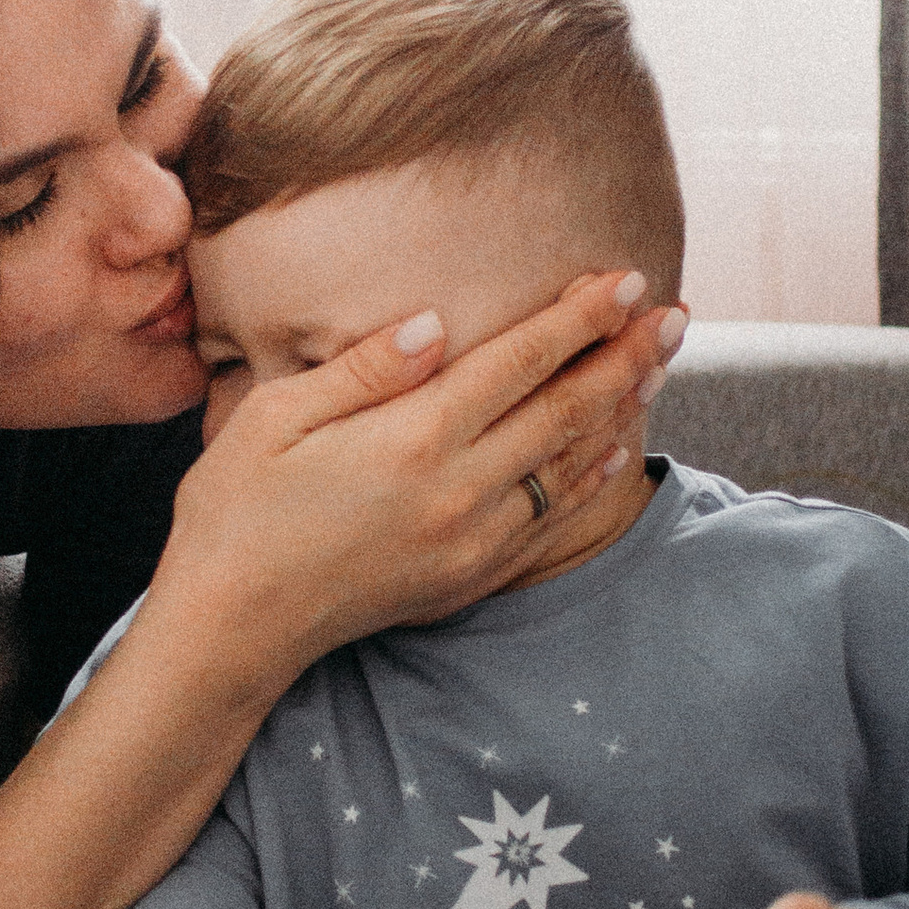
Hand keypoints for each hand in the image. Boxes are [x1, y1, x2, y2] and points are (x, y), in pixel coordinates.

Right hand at [157, 271, 687, 682]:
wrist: (231, 629)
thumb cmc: (235, 511)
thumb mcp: (274, 418)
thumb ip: (363, 369)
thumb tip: (437, 322)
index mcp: (412, 441)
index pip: (519, 363)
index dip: (580, 318)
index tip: (628, 279)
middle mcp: (457, 492)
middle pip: (564, 411)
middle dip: (626, 355)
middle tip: (677, 314)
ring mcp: (469, 542)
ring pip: (570, 466)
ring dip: (620, 411)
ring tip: (660, 365)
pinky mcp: (467, 578)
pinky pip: (549, 521)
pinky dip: (590, 480)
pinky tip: (614, 449)